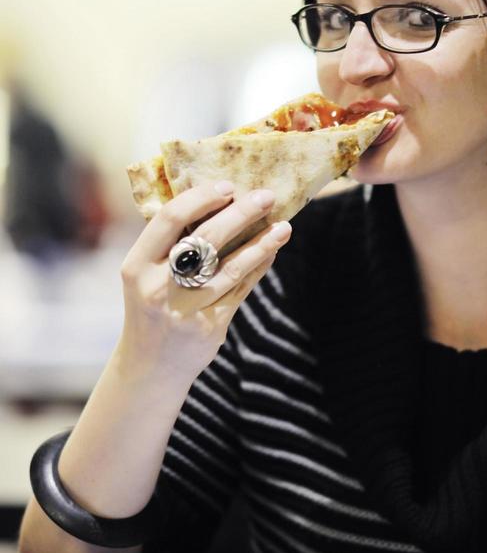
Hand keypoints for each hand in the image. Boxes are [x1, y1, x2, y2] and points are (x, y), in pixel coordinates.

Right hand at [119, 180, 291, 385]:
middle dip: (240, 213)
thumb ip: (170, 244)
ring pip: (232, 266)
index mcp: (137, 266)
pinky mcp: (210, 327)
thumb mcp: (145, 275)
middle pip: (206, 239)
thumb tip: (217, 200)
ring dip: (262, 243)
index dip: (201, 198)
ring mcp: (186, 309)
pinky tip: (272, 251)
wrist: (150, 367)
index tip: (227, 185)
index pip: (169, 219)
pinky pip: (241, 289)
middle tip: (266, 196)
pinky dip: (259, 267)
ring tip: (284, 226)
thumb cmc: (152, 306)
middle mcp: (159, 287)